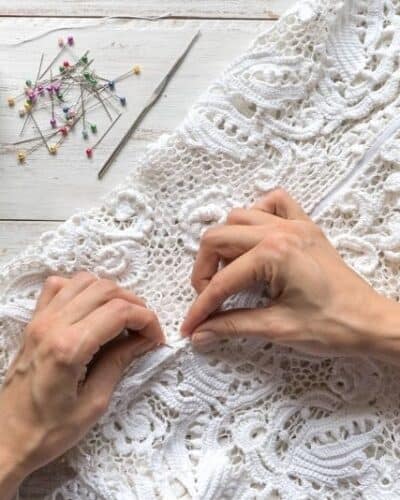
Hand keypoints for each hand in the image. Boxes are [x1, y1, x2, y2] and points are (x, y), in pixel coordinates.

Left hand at [0, 272, 164, 499]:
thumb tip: (143, 340)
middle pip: (105, 290)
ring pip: (84, 281)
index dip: (146, 320)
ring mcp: (40, 320)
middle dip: (134, 304)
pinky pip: (58, 286)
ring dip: (111, 293)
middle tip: (144, 328)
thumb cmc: (48, 431)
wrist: (6, 438)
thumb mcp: (93, 404)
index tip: (156, 337)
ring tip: (122, 317)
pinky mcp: (33, 321)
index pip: (119, 312)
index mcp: (69, 348)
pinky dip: (81, 288)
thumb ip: (119, 363)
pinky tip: (91, 307)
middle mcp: (52, 325)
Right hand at [181, 189, 399, 362]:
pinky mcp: (305, 227)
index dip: (202, 308)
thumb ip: (232, 326)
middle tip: (208, 299)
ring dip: (225, 244)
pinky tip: (255, 240)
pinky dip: (256, 216)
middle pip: (218, 238)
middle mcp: (280, 231)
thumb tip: (200, 334)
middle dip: (204, 271)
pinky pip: (273, 204)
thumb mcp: (277, 328)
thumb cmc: (333, 327)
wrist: (372, 322)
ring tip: (230, 273)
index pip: (222, 281)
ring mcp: (294, 224)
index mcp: (274, 255)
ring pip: (239, 217)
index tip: (191, 327)